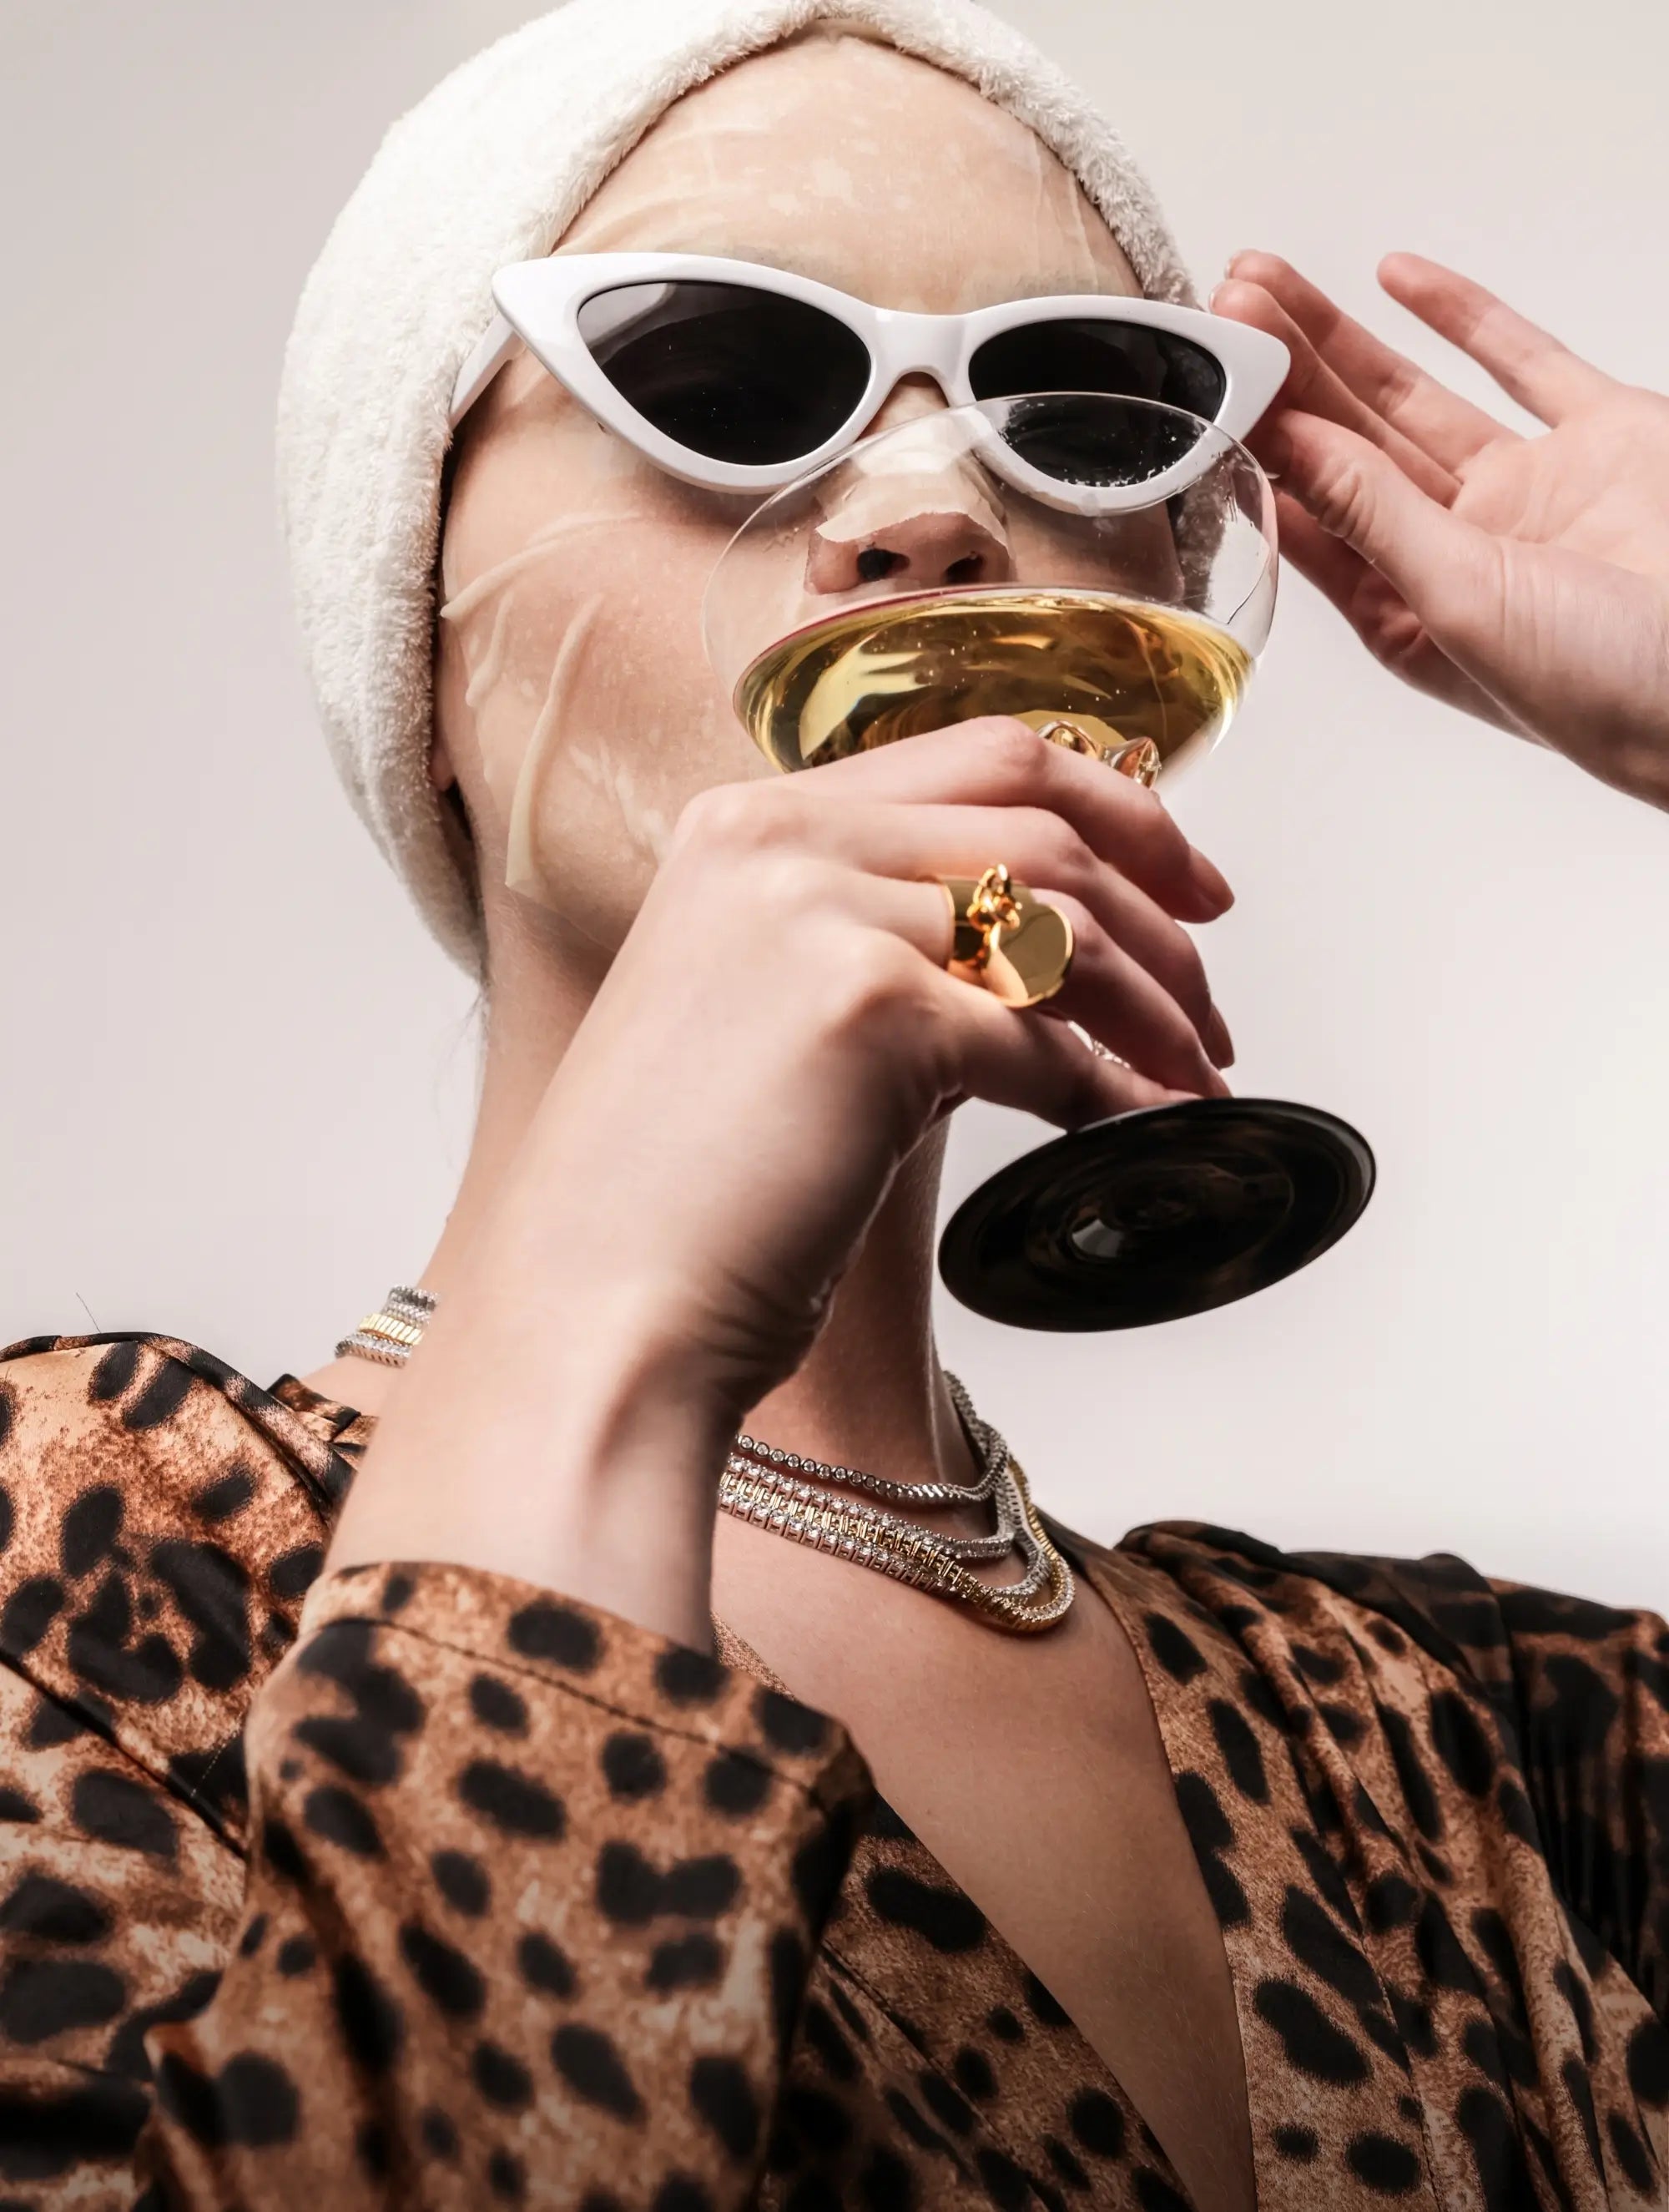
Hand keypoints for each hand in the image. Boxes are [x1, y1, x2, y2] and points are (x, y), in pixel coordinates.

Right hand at [330, 723, 1233, 1640]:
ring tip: (1194, 1077)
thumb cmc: (672, 1203)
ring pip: (1061, 921)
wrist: (598, 1319)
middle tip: (1211, 989)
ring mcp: (818, 913)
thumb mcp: (755, 1019)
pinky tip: (1140, 1129)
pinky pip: (1043, 1037)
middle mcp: (776, 842)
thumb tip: (1028, 959)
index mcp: (743, 827)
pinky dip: (1112, 1088)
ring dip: (1155, 1004)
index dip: (1106, 806)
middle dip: (1158, 892)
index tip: (1180, 878)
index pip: (975, 754)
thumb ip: (873, 949)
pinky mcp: (868, 1011)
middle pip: (1038, 809)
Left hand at [1213, 252, 1668, 808]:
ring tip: (1266, 281)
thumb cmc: (1603, 687)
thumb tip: (1291, 444)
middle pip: (1349, 445)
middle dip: (1284, 374)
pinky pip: (1524, 362)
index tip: (1205, 382)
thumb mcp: (1458, 601)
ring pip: (1414, 397)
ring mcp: (1533, 491)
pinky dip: (1463, 317)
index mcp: (1412, 614)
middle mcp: (1462, 551)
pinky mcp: (1606, 440)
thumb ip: (1373, 515)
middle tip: (1226, 305)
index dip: (1257, 446)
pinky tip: (1393, 279)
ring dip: (1342, 340)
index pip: (1310, 515)